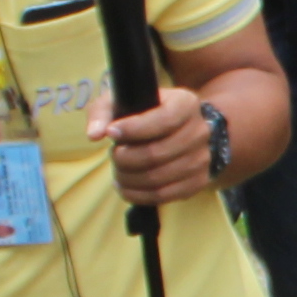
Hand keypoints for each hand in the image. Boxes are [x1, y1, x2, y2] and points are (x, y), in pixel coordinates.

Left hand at [100, 84, 221, 207]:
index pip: (162, 120)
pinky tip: (125, 186)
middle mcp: (200, 131)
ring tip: (118, 172)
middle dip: (126, 158)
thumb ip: (103, 112)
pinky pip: (164, 195)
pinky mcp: (198, 181)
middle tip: (114, 155)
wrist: (183, 128)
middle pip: (157, 153)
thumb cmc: (147, 113)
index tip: (111, 132)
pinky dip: (138, 195)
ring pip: (158, 178)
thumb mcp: (124, 101)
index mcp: (186, 104)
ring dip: (129, 178)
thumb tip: (95, 135)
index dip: (133, 129)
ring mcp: (202, 159)